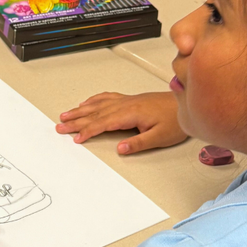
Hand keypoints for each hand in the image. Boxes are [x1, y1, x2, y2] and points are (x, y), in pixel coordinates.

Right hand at [56, 90, 186, 154]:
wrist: (185, 102)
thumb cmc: (175, 120)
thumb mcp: (160, 137)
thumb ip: (139, 143)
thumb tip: (120, 148)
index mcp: (132, 113)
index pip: (103, 123)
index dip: (88, 131)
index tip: (76, 138)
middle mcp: (127, 104)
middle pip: (96, 113)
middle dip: (76, 120)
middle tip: (60, 126)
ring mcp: (127, 100)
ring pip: (98, 105)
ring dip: (80, 110)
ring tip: (66, 115)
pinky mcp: (131, 100)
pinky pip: (106, 98)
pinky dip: (93, 100)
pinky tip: (86, 103)